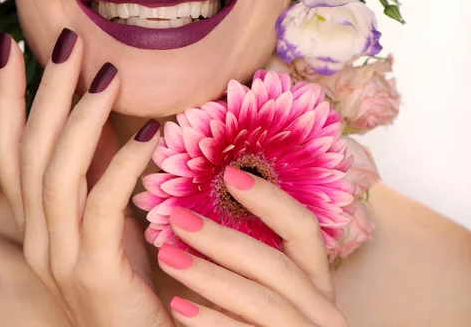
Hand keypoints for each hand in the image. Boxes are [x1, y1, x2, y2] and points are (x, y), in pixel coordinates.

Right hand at [0, 29, 173, 326]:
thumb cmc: (131, 277)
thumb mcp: (108, 215)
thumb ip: (97, 171)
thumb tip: (99, 113)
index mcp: (36, 221)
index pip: (8, 150)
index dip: (6, 98)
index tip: (12, 47)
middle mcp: (36, 236)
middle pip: (29, 151)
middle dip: (46, 91)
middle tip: (68, 41)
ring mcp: (59, 257)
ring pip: (57, 173)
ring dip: (82, 117)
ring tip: (109, 73)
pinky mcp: (93, 273)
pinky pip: (102, 206)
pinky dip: (124, 164)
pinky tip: (152, 132)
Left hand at [157, 166, 347, 326]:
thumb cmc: (248, 321)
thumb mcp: (257, 283)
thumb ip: (246, 250)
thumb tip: (206, 197)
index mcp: (314, 278)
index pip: (303, 228)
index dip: (271, 199)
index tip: (229, 175)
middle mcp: (320, 307)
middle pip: (277, 264)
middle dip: (224, 240)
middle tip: (178, 218)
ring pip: (263, 301)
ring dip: (211, 277)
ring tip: (168, 257)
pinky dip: (212, 321)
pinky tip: (178, 307)